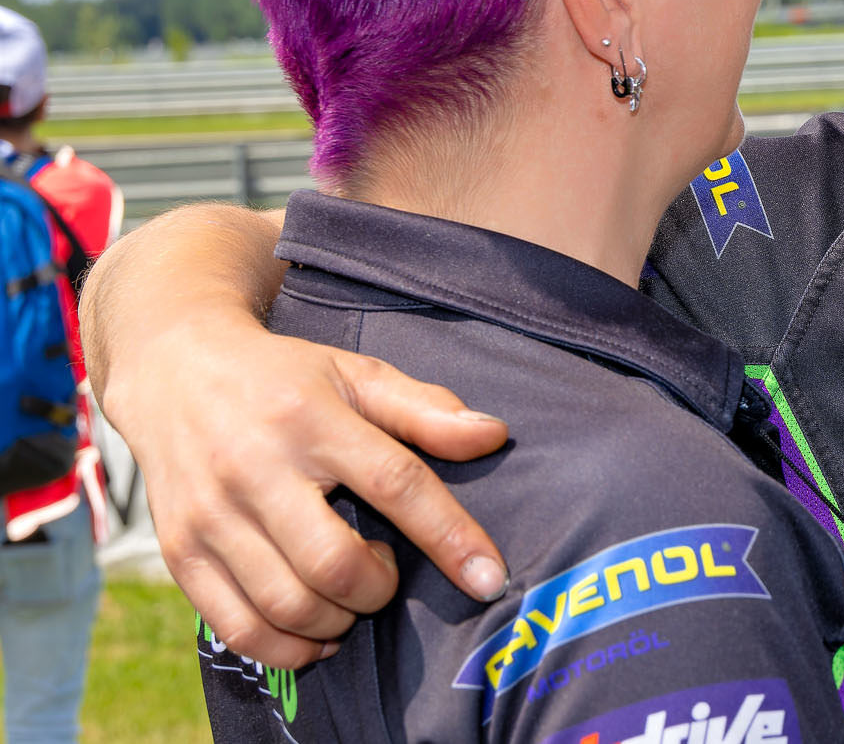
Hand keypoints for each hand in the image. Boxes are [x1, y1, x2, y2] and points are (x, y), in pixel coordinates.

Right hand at [105, 307, 509, 668]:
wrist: (174, 371)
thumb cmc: (285, 379)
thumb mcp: (358, 375)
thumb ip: (426, 409)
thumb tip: (493, 437)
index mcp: (311, 419)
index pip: (396, 484)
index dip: (450, 536)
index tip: (489, 577)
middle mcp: (254, 469)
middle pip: (335, 564)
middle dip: (379, 588)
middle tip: (385, 570)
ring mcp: (210, 516)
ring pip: (288, 605)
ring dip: (338, 620)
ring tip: (349, 594)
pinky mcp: (179, 552)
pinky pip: (238, 628)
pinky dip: (287, 647)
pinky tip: (313, 630)